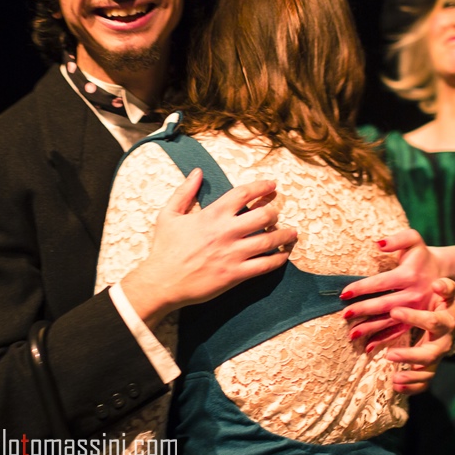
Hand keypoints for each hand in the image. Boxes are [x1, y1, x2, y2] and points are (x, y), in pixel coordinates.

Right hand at [121, 168, 297, 328]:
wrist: (162, 282)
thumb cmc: (164, 248)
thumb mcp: (168, 215)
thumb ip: (184, 192)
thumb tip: (197, 172)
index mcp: (212, 214)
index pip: (244, 193)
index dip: (262, 187)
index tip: (273, 185)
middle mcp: (226, 231)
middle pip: (264, 215)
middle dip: (274, 212)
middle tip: (277, 213)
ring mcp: (233, 254)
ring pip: (269, 241)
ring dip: (285, 235)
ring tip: (292, 232)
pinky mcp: (236, 274)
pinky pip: (265, 265)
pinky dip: (278, 259)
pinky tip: (284, 256)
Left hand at [340, 229, 441, 346]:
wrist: (442, 271)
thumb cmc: (421, 255)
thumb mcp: (413, 240)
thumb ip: (398, 239)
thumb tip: (378, 243)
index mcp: (409, 275)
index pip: (381, 282)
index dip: (362, 288)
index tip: (344, 293)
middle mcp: (414, 294)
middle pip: (384, 304)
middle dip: (363, 310)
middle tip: (344, 314)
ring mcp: (416, 310)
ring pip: (390, 321)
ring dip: (370, 328)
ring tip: (351, 334)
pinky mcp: (416, 321)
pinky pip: (399, 332)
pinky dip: (383, 340)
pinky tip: (368, 347)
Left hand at [386, 278, 454, 393]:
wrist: (448, 312)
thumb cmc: (443, 300)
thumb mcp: (447, 290)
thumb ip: (445, 286)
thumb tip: (437, 284)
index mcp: (446, 322)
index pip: (433, 322)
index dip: (415, 317)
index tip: (394, 311)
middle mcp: (444, 342)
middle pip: (431, 354)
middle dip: (410, 356)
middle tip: (390, 354)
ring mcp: (437, 356)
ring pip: (428, 372)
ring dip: (411, 377)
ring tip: (394, 378)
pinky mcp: (431, 366)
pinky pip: (424, 382)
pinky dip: (412, 387)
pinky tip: (396, 386)